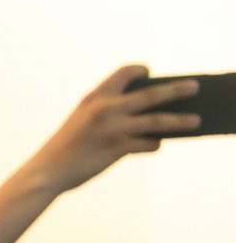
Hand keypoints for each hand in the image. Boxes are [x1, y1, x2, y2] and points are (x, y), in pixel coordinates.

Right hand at [19, 67, 200, 196]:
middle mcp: (107, 109)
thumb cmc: (66, 147)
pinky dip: (155, 144)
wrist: (46, 172)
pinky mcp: (118, 149)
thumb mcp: (82, 120)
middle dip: (177, 90)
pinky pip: (148, 144)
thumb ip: (108, 111)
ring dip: (180, 121)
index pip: (125, 73)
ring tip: (196, 121)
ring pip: (157, 121)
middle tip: (195, 87)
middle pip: (152, 95)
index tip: (149, 73)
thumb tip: (148, 113)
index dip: (141, 70)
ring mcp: (114, 129)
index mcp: (95, 97)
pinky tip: (157, 144)